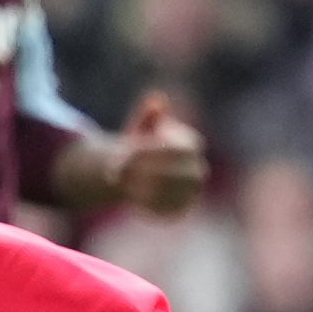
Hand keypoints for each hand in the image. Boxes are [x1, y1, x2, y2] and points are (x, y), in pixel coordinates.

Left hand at [95, 89, 206, 215]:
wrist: (144, 172)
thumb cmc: (142, 145)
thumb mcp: (141, 127)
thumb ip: (148, 116)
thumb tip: (157, 100)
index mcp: (192, 145)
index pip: (173, 149)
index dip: (147, 151)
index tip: (123, 150)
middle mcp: (198, 170)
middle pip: (173, 175)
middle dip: (141, 173)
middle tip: (114, 172)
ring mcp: (192, 192)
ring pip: (168, 194)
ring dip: (138, 189)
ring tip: (118, 182)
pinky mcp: (181, 210)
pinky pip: (164, 211)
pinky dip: (143, 205)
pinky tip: (128, 196)